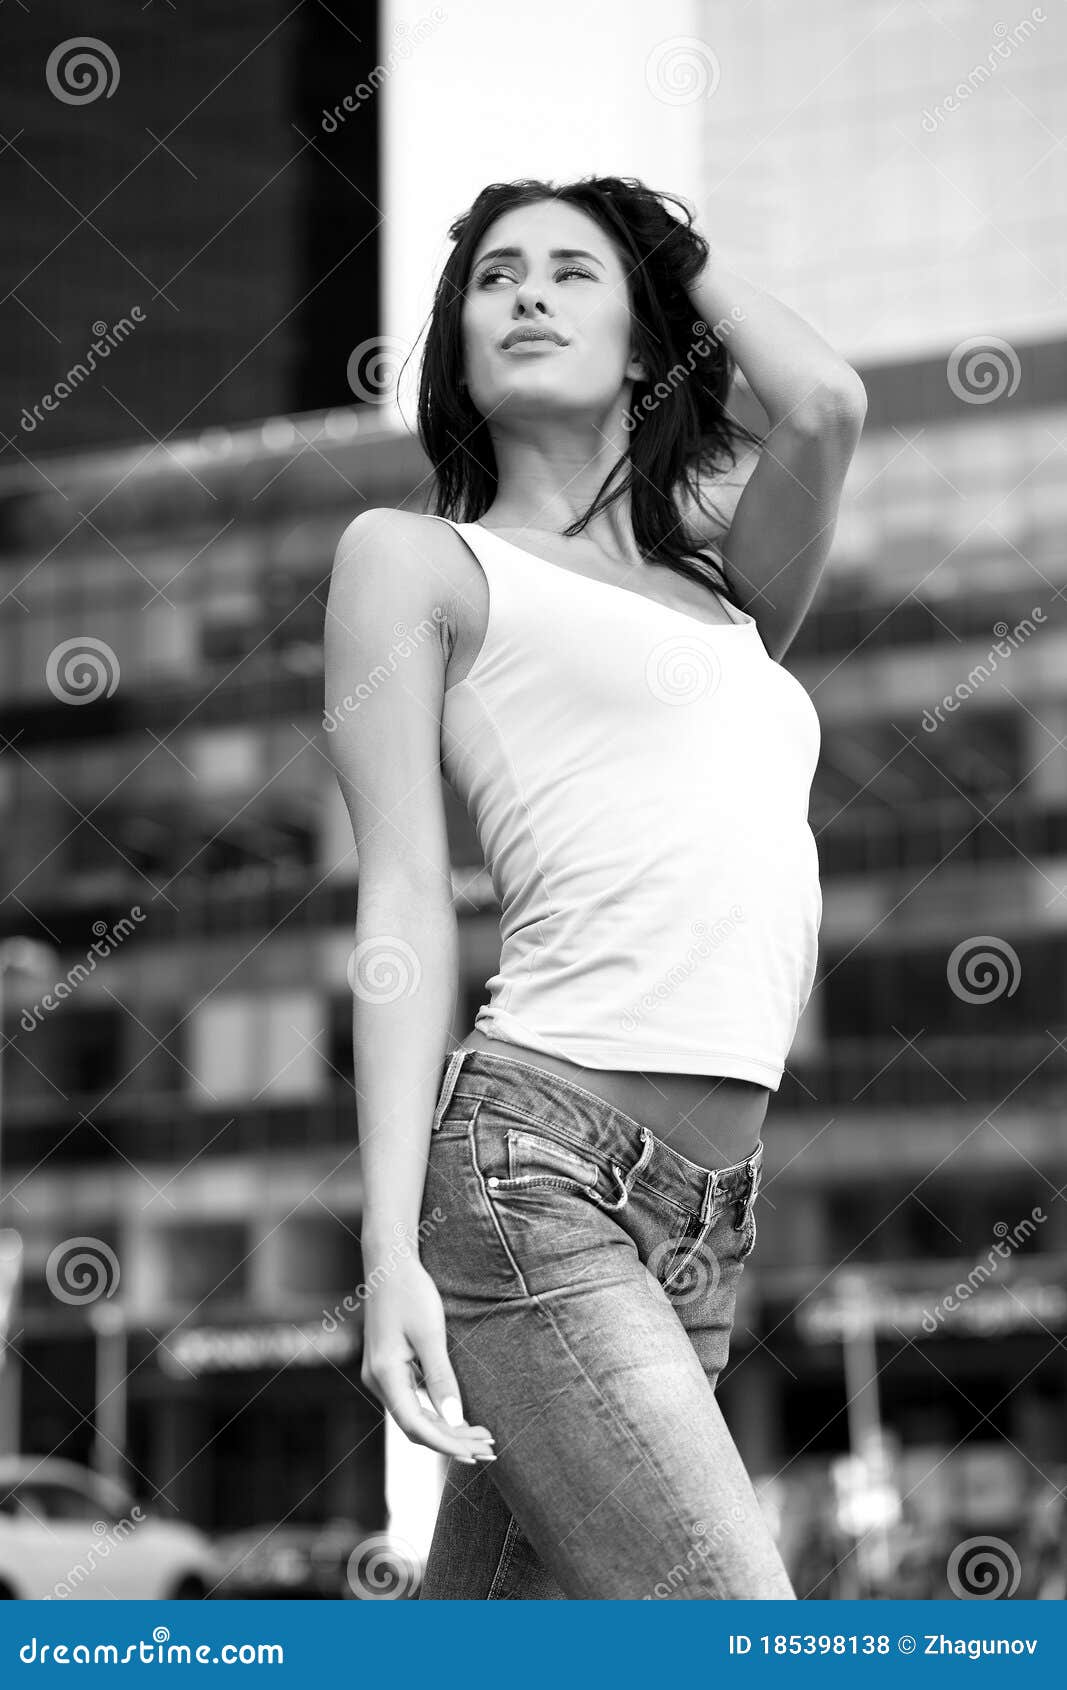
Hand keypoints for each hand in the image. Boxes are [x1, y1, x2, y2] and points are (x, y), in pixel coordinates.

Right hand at [360, 1256, 495, 1462]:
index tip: (477, 1453)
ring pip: (415, 1417)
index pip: (415, 1425)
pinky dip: (436, 1413)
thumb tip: (455, 1419)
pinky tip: (459, 1418)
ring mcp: (381, 1376)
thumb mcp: (430, 1333)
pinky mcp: (389, 1369)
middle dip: (453, 1441)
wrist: (389, 1264)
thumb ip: (441, 1377)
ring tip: (482, 1437)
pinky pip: (412, 1402)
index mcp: (385, 1374)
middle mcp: (377, 1381)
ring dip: (447, 1429)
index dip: (447, 1443)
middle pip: (416, 1427)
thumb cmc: (411, 1292)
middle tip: (490, 1449)